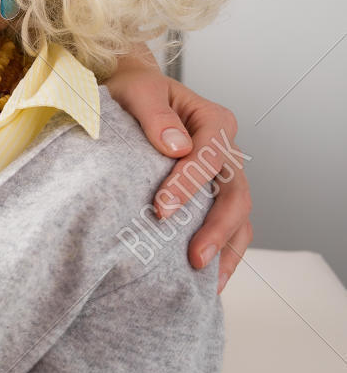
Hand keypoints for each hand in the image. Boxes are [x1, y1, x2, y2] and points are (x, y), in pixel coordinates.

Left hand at [105, 54, 251, 293]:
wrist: (133, 94)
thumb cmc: (134, 92)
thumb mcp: (138, 92)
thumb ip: (155, 115)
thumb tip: (176, 147)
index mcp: (213, 121)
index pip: (209, 156)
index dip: (188, 184)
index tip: (161, 210)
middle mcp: (227, 149)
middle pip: (236, 192)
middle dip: (218, 228)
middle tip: (194, 258)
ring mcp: (224, 174)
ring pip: (240, 214)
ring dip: (227, 247)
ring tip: (208, 280)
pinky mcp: (212, 193)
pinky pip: (228, 225)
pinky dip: (224, 251)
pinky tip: (210, 280)